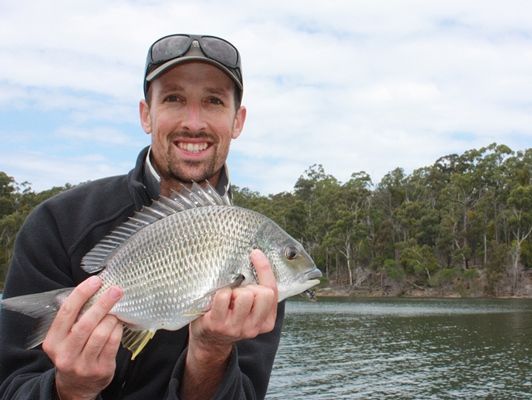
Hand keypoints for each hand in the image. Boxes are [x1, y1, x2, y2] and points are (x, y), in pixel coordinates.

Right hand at [42, 276, 123, 399]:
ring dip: (112, 318)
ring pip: (101, 333)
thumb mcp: (64, 338)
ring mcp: (83, 364)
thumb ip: (73, 317)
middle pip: (86, 323)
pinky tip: (119, 324)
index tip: (96, 280)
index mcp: (53, 342)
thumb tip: (91, 287)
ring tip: (117, 311)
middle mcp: (65, 354)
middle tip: (116, 290)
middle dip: (103, 303)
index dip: (82, 293)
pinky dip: (118, 330)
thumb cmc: (73, 352)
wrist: (76, 386)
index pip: (66, 312)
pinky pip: (113, 343)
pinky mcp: (101, 370)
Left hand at [181, 249, 277, 398]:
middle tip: (239, 292)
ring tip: (228, 297)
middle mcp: (253, 327)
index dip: (265, 269)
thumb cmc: (230, 317)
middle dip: (250, 287)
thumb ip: (257, 293)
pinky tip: (217, 301)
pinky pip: (224, 297)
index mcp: (266, 322)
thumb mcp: (250, 310)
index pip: (272, 291)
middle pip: (263, 294)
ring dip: (235, 291)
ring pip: (245, 295)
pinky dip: (220, 293)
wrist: (208, 342)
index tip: (255, 254)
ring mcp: (236, 327)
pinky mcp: (218, 325)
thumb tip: (257, 258)